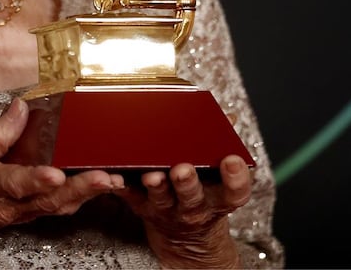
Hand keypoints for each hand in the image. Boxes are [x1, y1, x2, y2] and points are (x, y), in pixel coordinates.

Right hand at [0, 97, 120, 267]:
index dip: (34, 179)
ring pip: (57, 207)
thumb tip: (22, 107)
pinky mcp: (29, 214)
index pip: (11, 183)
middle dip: (78, 189)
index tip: (54, 173)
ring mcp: (20, 213)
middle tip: (104, 177)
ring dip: (86, 195)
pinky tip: (102, 186)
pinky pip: (58, 208)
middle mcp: (5, 205)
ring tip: (113, 180)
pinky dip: (81, 198)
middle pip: (46, 200)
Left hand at [111, 156, 252, 267]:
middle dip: (187, 182)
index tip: (232, 160)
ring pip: (160, 197)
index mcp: (219, 196)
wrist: (185, 234)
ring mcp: (167, 208)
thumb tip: (228, 117)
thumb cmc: (202, 191)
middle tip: (182, 169)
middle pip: (192, 195)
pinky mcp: (141, 205)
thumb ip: (221, 146)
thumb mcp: (219, 176)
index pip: (235, 191)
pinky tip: (114, 175)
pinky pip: (129, 195)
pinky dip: (121, 185)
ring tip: (151, 175)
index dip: (236, 178)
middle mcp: (194, 206)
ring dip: (155, 185)